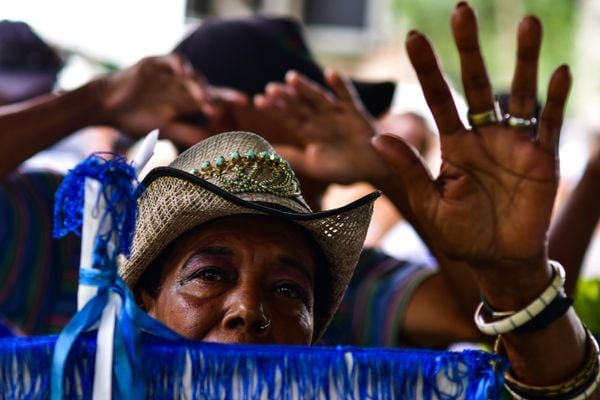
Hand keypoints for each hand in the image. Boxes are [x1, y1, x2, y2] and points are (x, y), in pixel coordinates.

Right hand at [97, 54, 246, 146]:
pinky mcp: (154, 64)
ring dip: (201, 87)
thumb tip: (212, 144)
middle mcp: (181, 86)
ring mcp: (169, 74)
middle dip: (225, 94)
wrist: (104, 107)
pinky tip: (186, 74)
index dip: (228, 103)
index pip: (212, 101)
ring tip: (206, 100)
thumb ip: (188, 134)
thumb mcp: (165, 130)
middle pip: (208, 88)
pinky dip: (180, 66)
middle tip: (242, 101)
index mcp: (185, 102)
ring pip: (192, 76)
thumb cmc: (133, 119)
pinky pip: (172, 61)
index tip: (246, 110)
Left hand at [254, 70, 389, 184]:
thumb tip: (266, 152)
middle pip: (300, 105)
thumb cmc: (343, 169)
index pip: (289, 118)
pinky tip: (330, 73)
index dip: (275, 110)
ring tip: (291, 78)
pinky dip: (340, 85)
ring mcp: (337, 114)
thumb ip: (292, 157)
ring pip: (319, 98)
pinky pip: (347, 96)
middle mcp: (320, 119)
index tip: (259, 101)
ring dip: (306, 87)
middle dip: (286, 97)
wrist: (372, 172)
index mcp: (309, 131)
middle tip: (271, 88)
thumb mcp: (313, 165)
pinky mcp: (355, 112)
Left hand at [372, 4, 570, 268]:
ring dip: (523, 60)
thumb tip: (376, 137)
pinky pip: (549, 124)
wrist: (496, 260)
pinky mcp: (541, 158)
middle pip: (475, 85)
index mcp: (453, 145)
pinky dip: (556, 100)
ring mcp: (514, 144)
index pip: (438, 99)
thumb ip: (408, 169)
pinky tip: (559, 73)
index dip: (427, 70)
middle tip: (462, 12)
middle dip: (469, 50)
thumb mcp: (428, 202)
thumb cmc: (460, 234)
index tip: (413, 38)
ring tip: (526, 23)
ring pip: (519, 94)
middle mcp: (483, 136)